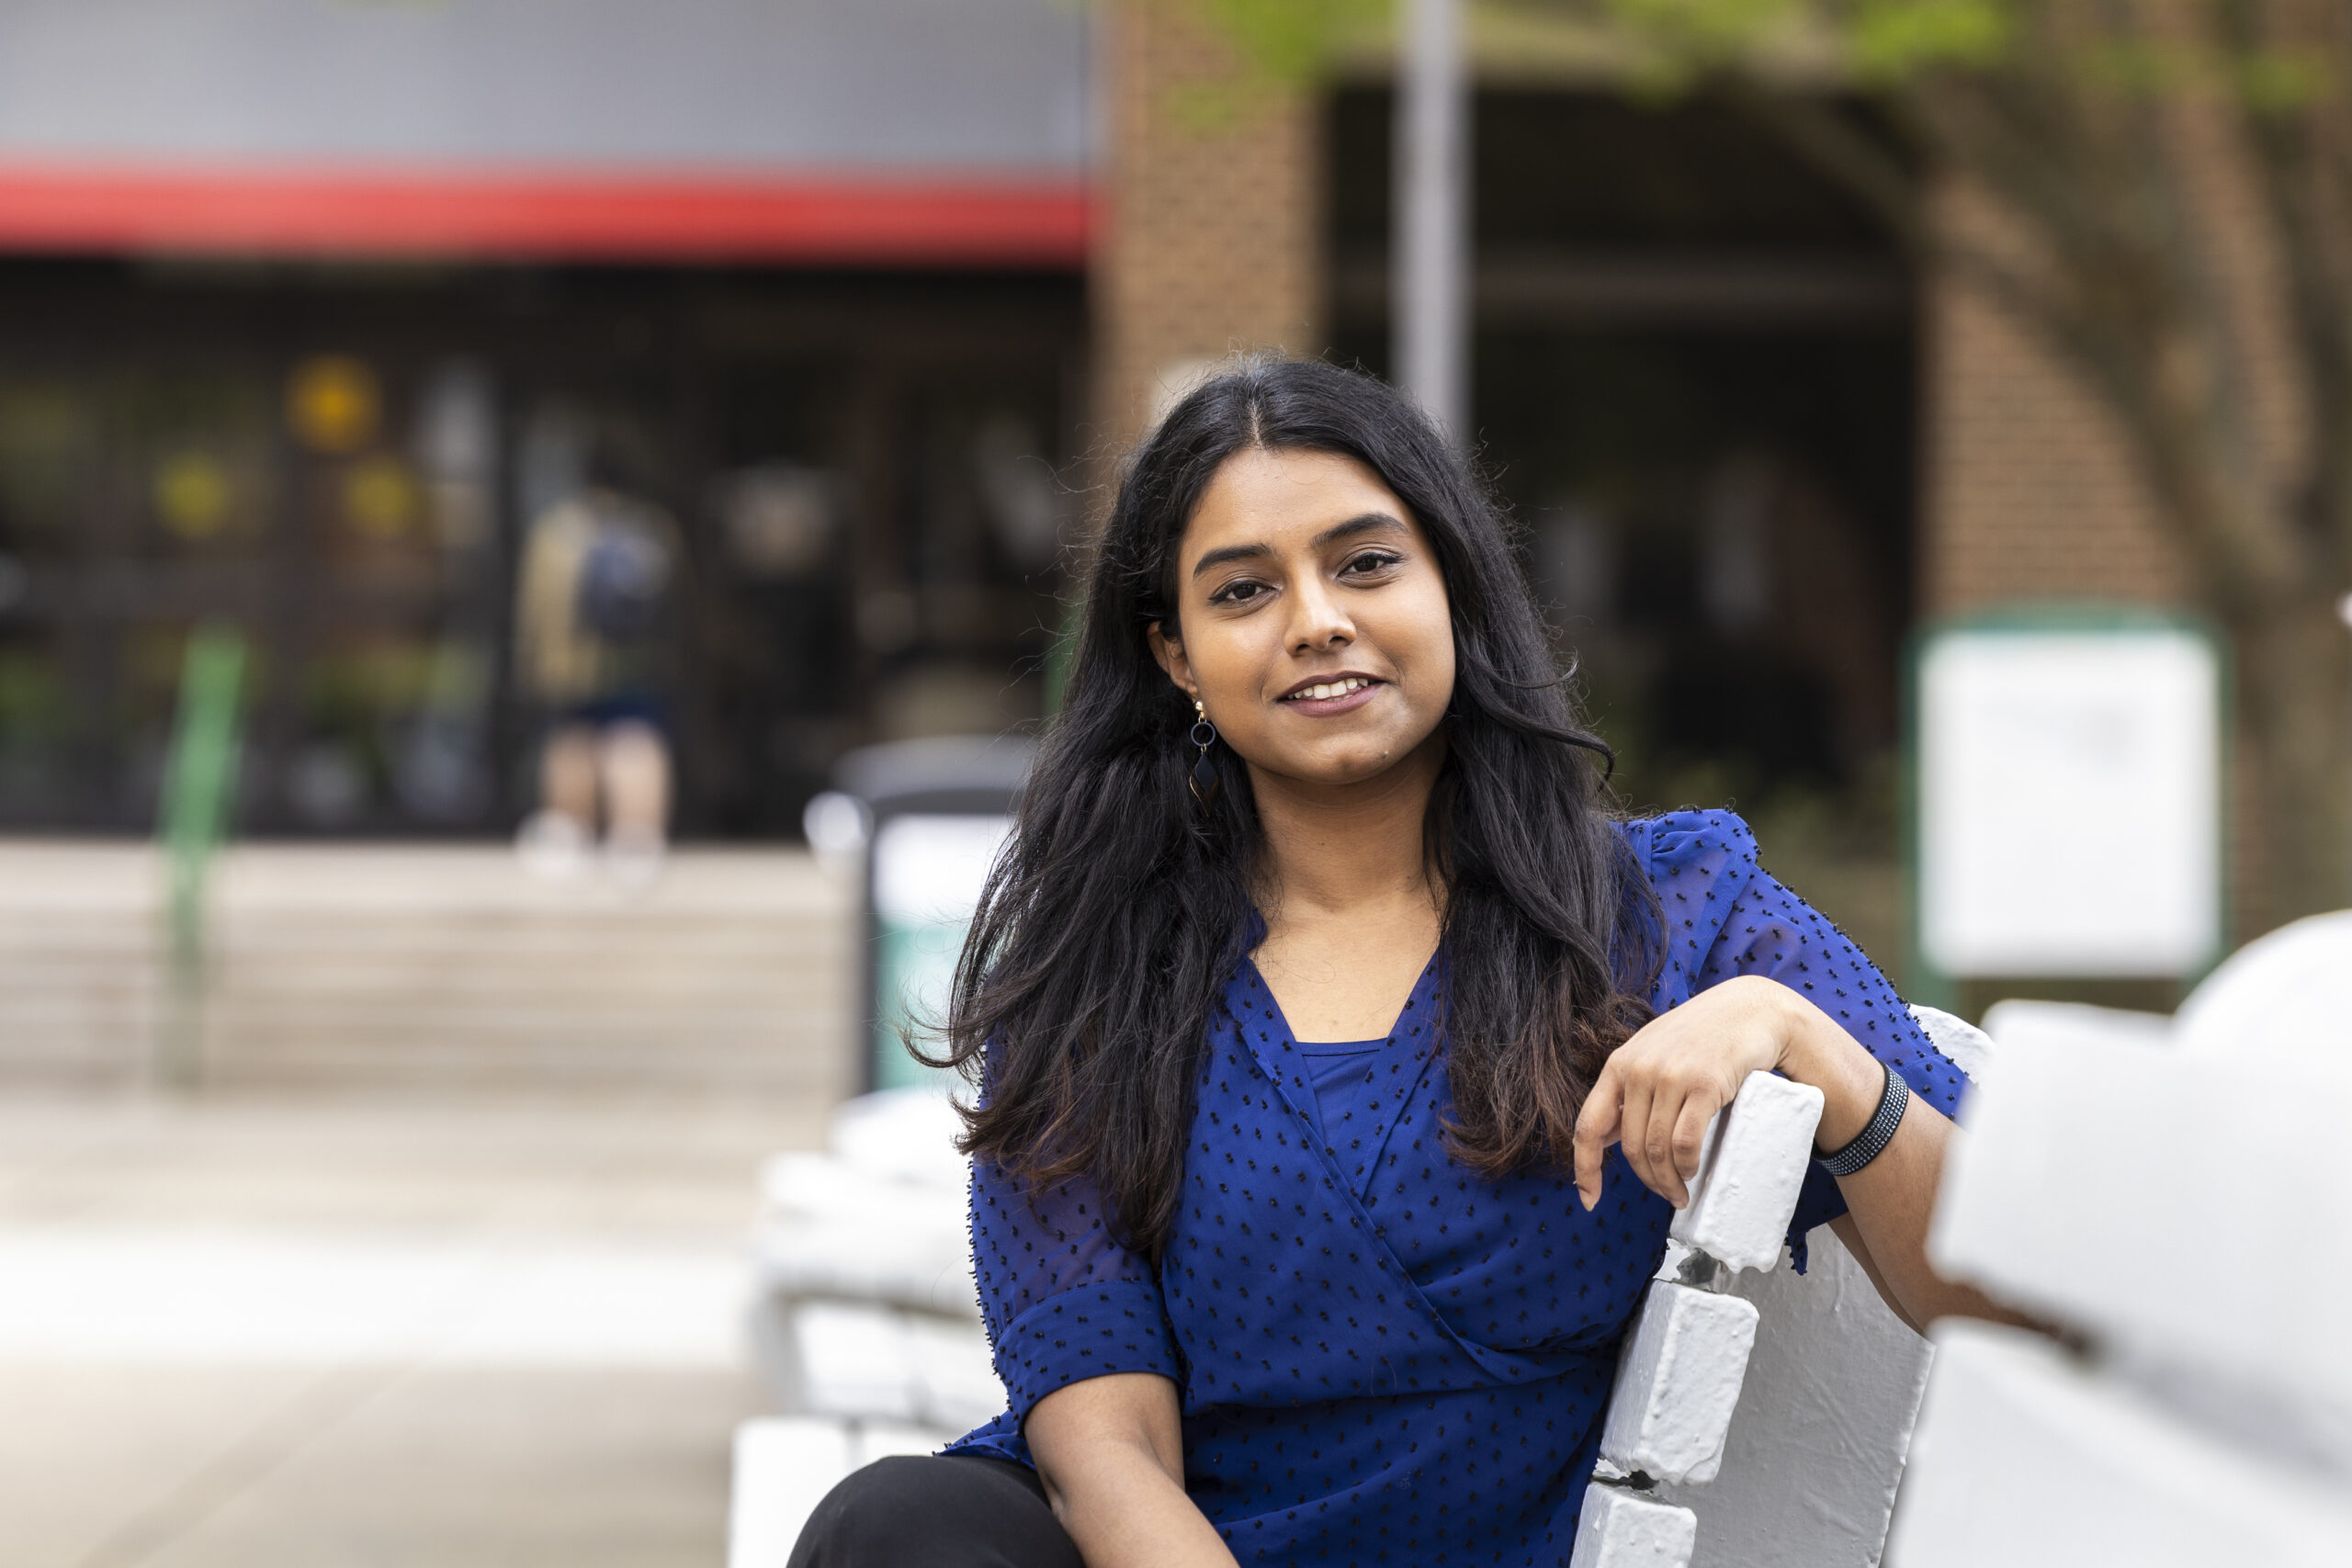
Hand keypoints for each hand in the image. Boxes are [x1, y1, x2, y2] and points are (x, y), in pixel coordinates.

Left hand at [1571, 975, 1795, 1210]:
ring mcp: (1670, 1075)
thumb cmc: (1702, 1037)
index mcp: (1618, 1065)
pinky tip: (1693, 1171)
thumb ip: (1629, 1091)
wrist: (1750, 1009)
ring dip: (1669, 1181)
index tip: (1588, 1198)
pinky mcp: (1704, 1083)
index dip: (1584, 1168)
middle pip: (1631, 1147)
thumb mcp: (1653, 1055)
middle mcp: (1638, 1069)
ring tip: (1681, 1192)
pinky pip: (1685, 1141)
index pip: (1588, 1126)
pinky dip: (1687, 1165)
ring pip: (1657, 1149)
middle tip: (1667, 1195)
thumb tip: (1607, 1137)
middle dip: (1648, 1180)